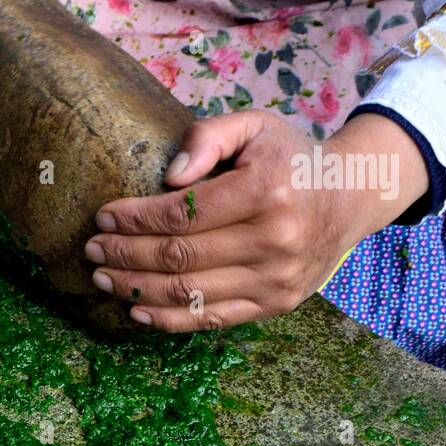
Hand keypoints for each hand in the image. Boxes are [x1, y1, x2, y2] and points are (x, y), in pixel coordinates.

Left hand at [84, 110, 430, 331]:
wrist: (354, 195)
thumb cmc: (291, 157)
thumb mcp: (254, 126)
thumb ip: (207, 138)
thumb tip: (169, 177)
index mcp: (265, 191)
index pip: (182, 214)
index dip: (135, 219)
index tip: (103, 215)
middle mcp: (274, 240)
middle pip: (179, 256)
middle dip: (125, 254)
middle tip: (92, 249)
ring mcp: (276, 279)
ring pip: (189, 292)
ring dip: (137, 288)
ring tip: (103, 277)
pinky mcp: (276, 304)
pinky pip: (212, 319)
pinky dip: (169, 319)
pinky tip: (136, 310)